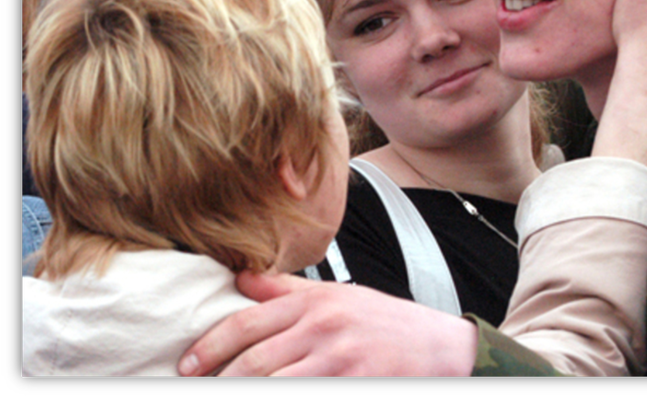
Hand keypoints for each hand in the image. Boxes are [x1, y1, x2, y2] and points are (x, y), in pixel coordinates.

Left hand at [179, 271, 476, 375]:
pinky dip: (283, 397)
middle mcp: (325, 328)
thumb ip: (286, 290)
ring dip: (244, 391)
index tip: (186, 366)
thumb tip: (240, 277)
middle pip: (254, 360)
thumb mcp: (338, 295)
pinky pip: (308, 393)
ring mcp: (340, 359)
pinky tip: (271, 398)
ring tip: (224, 395)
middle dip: (220, 379)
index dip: (209, 347)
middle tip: (194, 387)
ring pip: (275, 382)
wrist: (441, 347)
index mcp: (315, 302)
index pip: (247, 323)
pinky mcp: (357, 381)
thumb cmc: (387, 323)